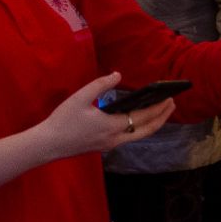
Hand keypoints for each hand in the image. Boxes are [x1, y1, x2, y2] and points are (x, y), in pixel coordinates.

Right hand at [35, 72, 177, 160]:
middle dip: (162, 117)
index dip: (158, 108)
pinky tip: (136, 117)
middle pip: (147, 131)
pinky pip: (127, 137)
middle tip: (172, 104)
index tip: (169, 98)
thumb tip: (117, 74)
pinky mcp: (103, 146)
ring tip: (159, 111)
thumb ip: (100, 85)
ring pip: (138, 136)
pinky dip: (138, 127)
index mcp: (112, 126)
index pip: (143, 117)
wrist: (48, 144)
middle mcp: (115, 139)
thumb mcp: (80, 98)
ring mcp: (110, 145)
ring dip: (151, 123)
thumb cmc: (63, 120)